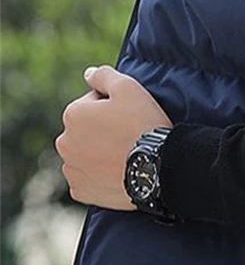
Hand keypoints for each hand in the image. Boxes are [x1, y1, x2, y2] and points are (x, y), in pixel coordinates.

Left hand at [55, 65, 173, 210]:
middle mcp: (65, 142)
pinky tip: (118, 173)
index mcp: (73, 114)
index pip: (92, 105)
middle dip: (103, 132)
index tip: (131, 118)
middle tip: (129, 138)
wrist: (159, 167)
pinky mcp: (82, 191)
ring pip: (85, 156)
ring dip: (99, 155)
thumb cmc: (144, 124)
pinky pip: (87, 180)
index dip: (114, 109)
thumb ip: (104, 75)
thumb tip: (88, 73)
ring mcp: (72, 169)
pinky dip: (99, 177)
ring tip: (125, 157)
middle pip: (86, 132)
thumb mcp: (129, 87)